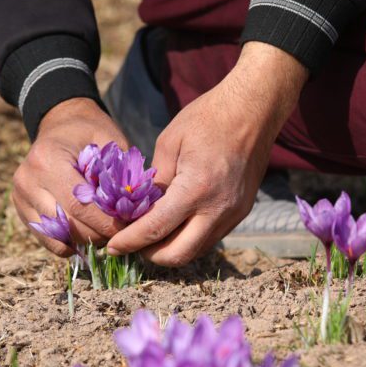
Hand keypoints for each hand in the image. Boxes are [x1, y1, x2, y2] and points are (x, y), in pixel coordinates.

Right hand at [11, 98, 129, 256]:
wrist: (60, 123)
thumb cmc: (89, 132)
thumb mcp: (109, 141)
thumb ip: (120, 173)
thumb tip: (134, 210)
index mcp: (48, 160)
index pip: (79, 205)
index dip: (106, 222)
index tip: (128, 227)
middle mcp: (28, 180)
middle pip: (67, 224)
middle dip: (98, 234)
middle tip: (122, 233)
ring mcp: (20, 196)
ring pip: (57, 236)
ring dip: (85, 240)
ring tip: (105, 231)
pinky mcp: (21, 208)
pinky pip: (47, 238)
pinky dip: (69, 241)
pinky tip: (88, 232)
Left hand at [106, 42, 306, 265]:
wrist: (253, 111)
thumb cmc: (207, 118)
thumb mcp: (168, 143)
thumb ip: (155, 182)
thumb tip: (141, 207)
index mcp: (195, 189)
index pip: (155, 229)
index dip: (130, 242)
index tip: (112, 247)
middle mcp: (218, 209)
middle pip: (179, 254)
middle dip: (151, 255)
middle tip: (133, 244)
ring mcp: (233, 214)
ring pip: (197, 250)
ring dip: (172, 248)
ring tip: (152, 235)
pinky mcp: (241, 212)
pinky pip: (211, 237)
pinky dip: (190, 238)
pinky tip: (176, 224)